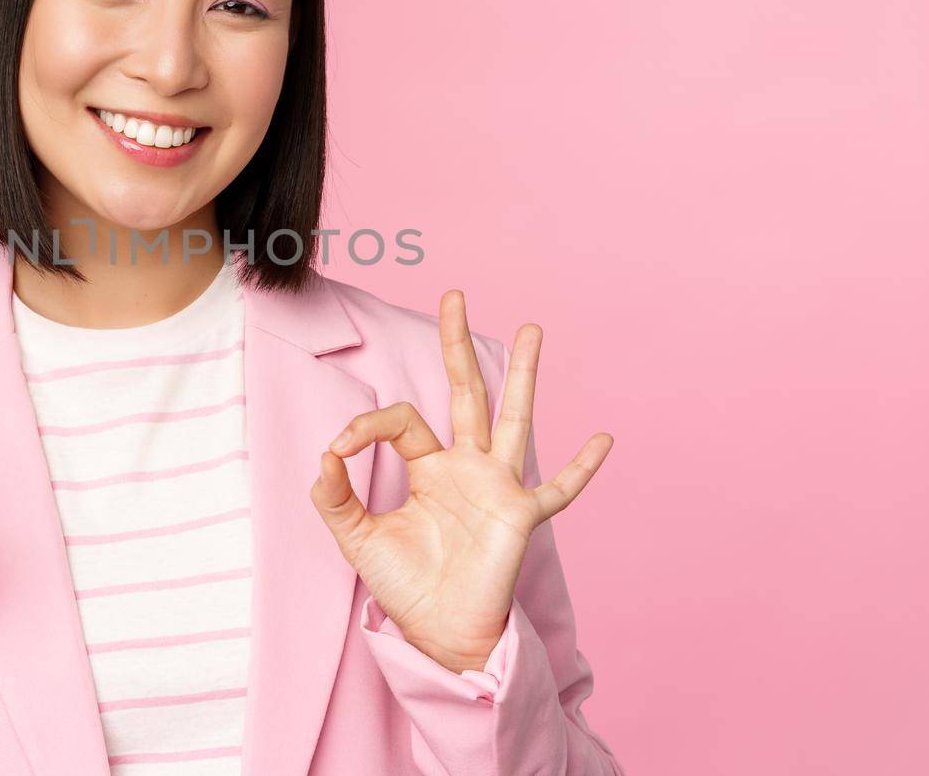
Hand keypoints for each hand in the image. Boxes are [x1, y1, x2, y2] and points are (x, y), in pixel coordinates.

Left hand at [311, 290, 612, 673]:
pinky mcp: (520, 517)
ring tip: (533, 328)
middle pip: (464, 392)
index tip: (338, 447)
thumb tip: (324, 455)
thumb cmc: (405, 586)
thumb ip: (334, 498)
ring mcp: (498, 487)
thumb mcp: (357, 539)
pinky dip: (582, 468)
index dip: (366, 426)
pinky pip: (558, 491)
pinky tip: (604, 439)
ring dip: (522, 375)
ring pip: (512, 418)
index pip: (401, 421)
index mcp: (428, 467)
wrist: (438, 633)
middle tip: (453, 295)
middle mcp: (466, 466)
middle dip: (456, 344)